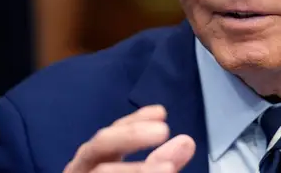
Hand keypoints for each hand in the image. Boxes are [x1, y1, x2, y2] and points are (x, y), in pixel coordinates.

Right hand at [64, 105, 194, 172]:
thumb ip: (160, 163)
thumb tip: (186, 142)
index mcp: (93, 163)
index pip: (110, 135)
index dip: (133, 122)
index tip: (161, 113)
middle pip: (98, 148)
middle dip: (130, 136)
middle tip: (163, 130)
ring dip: (135, 171)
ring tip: (167, 169)